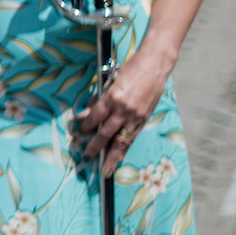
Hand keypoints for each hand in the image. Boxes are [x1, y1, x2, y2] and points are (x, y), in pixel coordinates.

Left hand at [77, 50, 170, 177]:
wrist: (155, 65)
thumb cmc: (131, 69)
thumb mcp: (111, 81)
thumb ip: (100, 99)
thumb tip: (86, 115)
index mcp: (112, 98)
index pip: (95, 118)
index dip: (86, 126)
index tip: (80, 133)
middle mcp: (124, 110)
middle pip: (106, 133)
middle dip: (95, 147)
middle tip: (86, 157)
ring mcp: (136, 116)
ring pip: (122, 140)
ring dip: (113, 156)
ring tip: (106, 169)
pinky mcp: (145, 118)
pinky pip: (133, 137)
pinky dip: (126, 148)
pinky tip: (120, 157)